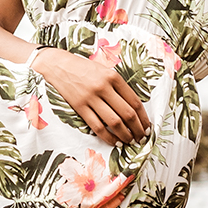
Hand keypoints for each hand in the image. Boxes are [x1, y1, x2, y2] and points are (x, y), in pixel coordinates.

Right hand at [31, 48, 150, 143]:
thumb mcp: (105, 71)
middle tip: (142, 138)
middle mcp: (104, 87)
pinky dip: (108, 137)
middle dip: (138, 129)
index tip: (148, 126)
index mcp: (113, 77)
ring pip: (114, 122)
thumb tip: (135, 110)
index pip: (135, 101)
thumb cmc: (84, 69)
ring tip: (131, 141)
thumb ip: (119, 87)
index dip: (144, 117)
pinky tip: (115, 141)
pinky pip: (97, 127)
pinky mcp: (79, 107)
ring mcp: (91, 98)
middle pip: (127, 114)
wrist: (58, 66)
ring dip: (125, 135)